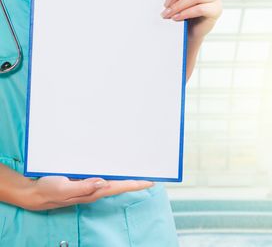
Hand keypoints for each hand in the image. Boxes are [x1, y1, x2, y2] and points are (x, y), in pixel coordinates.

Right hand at [22, 176, 152, 210]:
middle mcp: (95, 188)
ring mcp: (90, 183)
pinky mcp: (85, 178)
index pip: (119, 187)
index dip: (135, 184)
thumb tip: (102, 182)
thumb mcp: (63, 189)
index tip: (151, 181)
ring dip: (126, 174)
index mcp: (93, 191)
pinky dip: (113, 169)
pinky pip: (103, 174)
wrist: (34, 192)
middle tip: (151, 171)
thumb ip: (82, 187)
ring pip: (113, 178)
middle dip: (135, 178)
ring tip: (140, 167)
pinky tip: (117, 165)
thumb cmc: (48, 191)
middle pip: (120, 183)